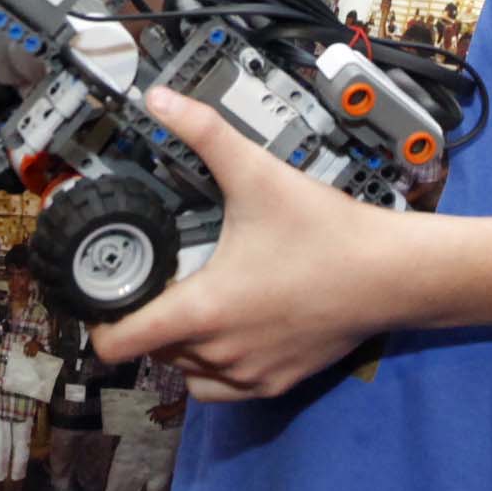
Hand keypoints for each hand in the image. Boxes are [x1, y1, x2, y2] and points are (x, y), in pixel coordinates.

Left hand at [92, 87, 428, 398]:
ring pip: (185, 375)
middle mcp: (219, 352)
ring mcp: (249, 373)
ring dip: (178, 348)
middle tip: (159, 282)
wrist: (391, 274)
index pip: (119, 344)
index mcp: (203, 310)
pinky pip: (222, 390)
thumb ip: (204, 133)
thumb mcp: (257, 174)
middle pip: (151, 353)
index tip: (106, 297)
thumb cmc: (326, 232)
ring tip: (190, 306)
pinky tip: (225, 333)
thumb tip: (160, 99)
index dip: (100, 323)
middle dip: (146, 321)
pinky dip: (213, 369)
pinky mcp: (276, 384)